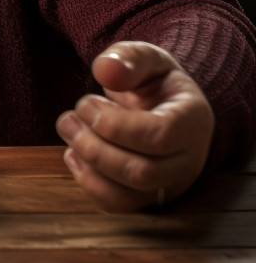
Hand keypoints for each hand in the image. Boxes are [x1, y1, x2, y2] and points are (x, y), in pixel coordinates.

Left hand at [56, 41, 213, 211]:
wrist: (160, 104)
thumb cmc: (153, 80)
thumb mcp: (145, 58)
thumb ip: (128, 58)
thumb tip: (106, 70)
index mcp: (193, 120)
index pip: (160, 136)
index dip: (114, 124)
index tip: (85, 103)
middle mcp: (188, 159)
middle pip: (142, 173)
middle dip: (94, 148)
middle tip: (68, 119)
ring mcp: (169, 182)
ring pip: (130, 195)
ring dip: (88, 166)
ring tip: (68, 130)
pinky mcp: (148, 195)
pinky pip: (119, 204)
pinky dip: (89, 183)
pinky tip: (73, 154)